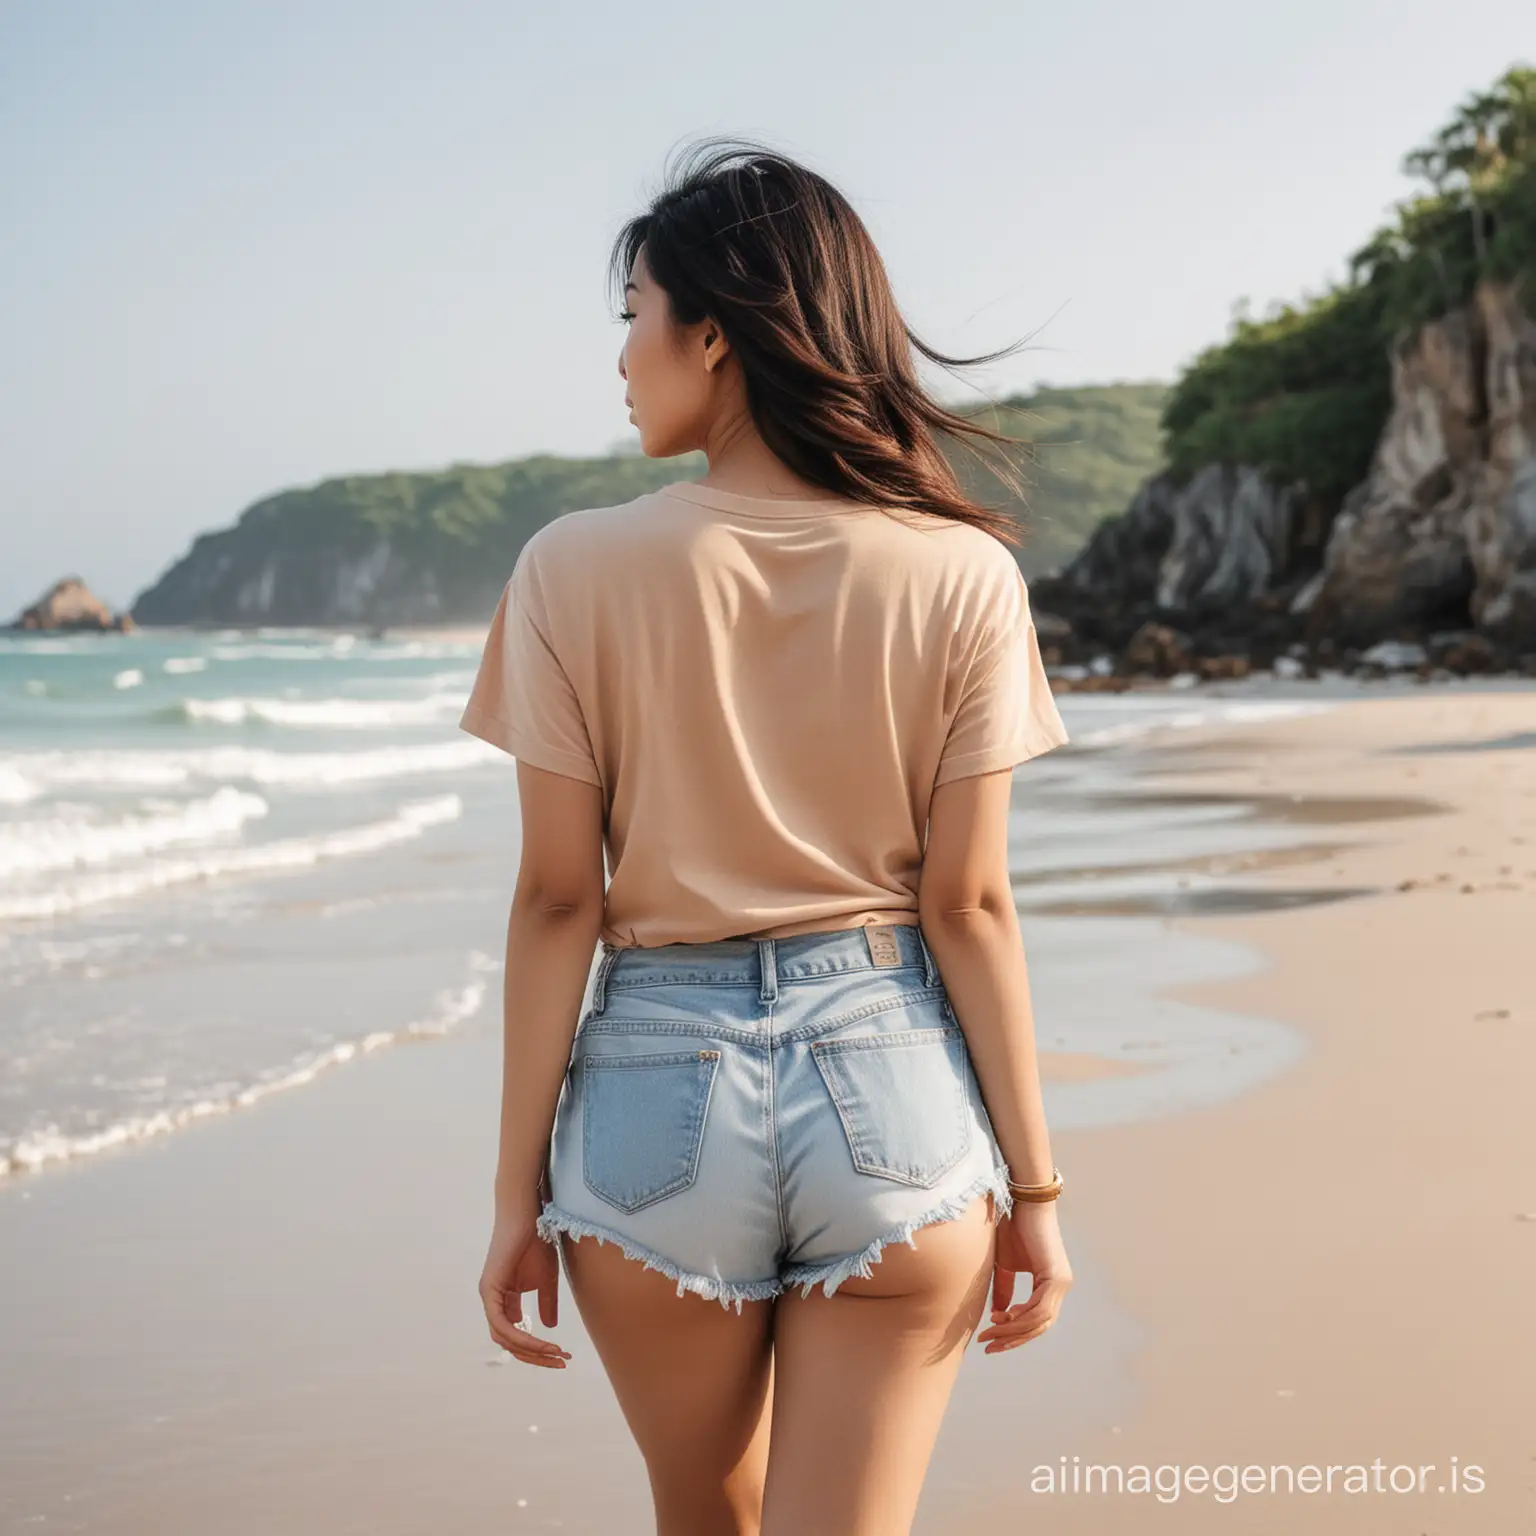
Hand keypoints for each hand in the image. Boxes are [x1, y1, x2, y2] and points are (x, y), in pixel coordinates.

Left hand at [478, 1206, 571, 1368]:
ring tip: (557, 1354)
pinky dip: (523, 1337)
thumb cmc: (537, 1240)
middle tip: (562, 1361)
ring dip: (532, 1350)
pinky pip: (502, 1325)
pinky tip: (543, 1342)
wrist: (529, 1214)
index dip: (537, 1349)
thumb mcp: (546, 1279)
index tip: (562, 1356)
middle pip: (510, 1342)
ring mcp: (489, 1296)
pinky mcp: (490, 1290)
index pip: (516, 1335)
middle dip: (537, 1356)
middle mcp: (493, 1301)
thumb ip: (546, 1303)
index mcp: (504, 1299)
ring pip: (505, 1339)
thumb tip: (548, 1328)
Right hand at [976, 1198, 1073, 1353]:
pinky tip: (1001, 1317)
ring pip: (1039, 1321)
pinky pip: (1039, 1308)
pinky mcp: (1056, 1277)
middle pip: (1038, 1326)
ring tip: (989, 1332)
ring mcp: (1061, 1283)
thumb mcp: (1004, 1264)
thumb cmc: (1011, 1227)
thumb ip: (1004, 1290)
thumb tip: (999, 1314)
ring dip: (1012, 1331)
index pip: (1035, 1320)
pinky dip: (1020, 1317)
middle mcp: (1059, 1286)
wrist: (1021, 1200)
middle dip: (1012, 1339)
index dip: (1013, 1333)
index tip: (990, 1338)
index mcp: (1050, 1284)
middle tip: (988, 1345)